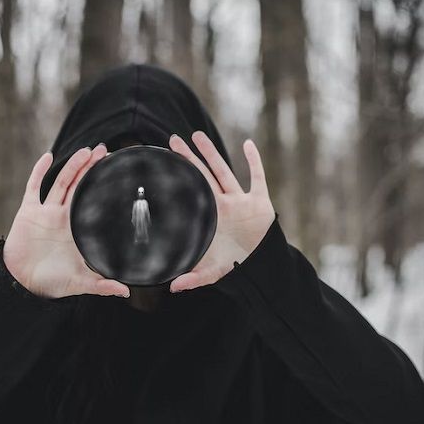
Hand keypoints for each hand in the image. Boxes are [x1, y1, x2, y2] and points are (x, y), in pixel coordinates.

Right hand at [3, 144, 130, 298]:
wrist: (23, 284)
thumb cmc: (52, 283)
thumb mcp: (80, 282)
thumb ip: (102, 285)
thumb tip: (126, 292)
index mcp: (78, 229)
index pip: (93, 202)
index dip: (103, 187)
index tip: (117, 172)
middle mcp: (64, 217)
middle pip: (80, 186)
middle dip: (91, 168)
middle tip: (105, 151)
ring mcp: (46, 212)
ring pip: (62, 183)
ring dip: (72, 165)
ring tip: (86, 150)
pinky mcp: (28, 212)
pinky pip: (34, 187)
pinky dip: (39, 171)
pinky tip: (47, 156)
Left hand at [168, 131, 275, 292]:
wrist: (260, 264)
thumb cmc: (234, 264)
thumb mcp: (213, 272)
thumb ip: (194, 278)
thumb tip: (173, 288)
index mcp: (209, 216)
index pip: (190, 191)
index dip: (178, 177)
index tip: (163, 162)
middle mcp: (222, 204)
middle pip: (202, 175)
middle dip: (188, 157)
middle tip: (172, 139)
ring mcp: (240, 201)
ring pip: (224, 171)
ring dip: (212, 153)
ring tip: (197, 135)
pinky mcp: (260, 202)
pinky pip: (257, 178)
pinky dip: (254, 161)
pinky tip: (247, 144)